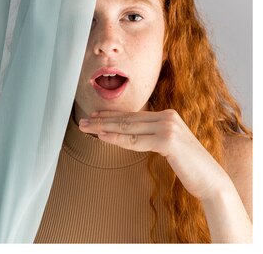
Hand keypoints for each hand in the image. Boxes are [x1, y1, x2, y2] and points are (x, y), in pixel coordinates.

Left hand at [79, 109, 251, 241]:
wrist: (210, 180)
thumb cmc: (188, 166)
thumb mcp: (168, 145)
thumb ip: (152, 135)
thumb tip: (130, 133)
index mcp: (167, 115)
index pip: (133, 115)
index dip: (112, 114)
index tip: (95, 115)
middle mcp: (168, 117)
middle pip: (127, 119)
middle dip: (102, 120)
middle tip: (83, 121)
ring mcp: (168, 127)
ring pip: (128, 127)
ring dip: (104, 127)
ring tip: (87, 127)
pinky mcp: (167, 141)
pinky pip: (135, 140)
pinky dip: (117, 138)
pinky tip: (102, 136)